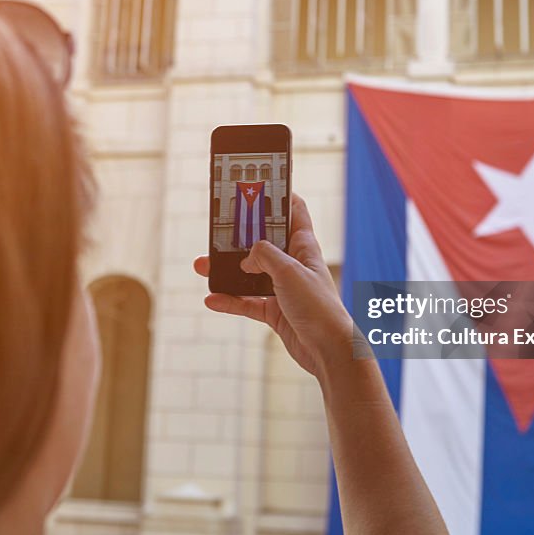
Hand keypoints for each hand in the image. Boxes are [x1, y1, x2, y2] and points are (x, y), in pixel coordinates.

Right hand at [193, 194, 353, 378]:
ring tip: (203, 266)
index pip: (294, 211)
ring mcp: (283, 288)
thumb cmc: (319, 307)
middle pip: (263, 242)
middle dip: (240, 236)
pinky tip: (212, 299)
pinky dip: (230, 300)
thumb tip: (247, 256)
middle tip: (218, 228)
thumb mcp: (289, 272)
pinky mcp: (275, 311)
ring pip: (249, 274)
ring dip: (227, 271)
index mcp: (304, 247)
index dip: (279, 196)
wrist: (329, 351)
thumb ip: (265, 256)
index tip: (259, 183)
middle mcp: (293, 264)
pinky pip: (247, 302)